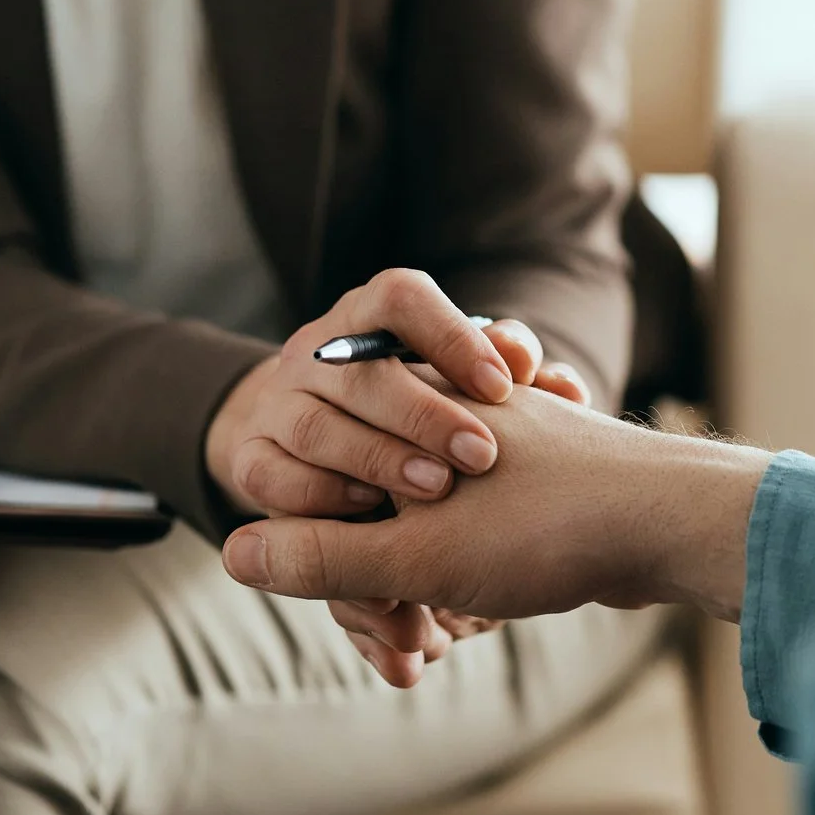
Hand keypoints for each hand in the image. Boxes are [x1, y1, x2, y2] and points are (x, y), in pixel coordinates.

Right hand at [204, 268, 591, 519]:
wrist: (316, 447)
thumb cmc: (419, 414)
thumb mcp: (460, 389)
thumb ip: (510, 382)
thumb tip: (564, 385)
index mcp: (370, 317)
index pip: (400, 298)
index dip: (450, 336)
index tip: (504, 385)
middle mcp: (318, 352)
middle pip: (360, 371)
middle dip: (424, 414)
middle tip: (483, 456)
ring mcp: (277, 404)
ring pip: (316, 426)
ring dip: (378, 460)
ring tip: (437, 491)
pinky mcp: (250, 458)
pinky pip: (271, 478)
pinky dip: (320, 498)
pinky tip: (369, 517)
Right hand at [223, 388, 771, 686]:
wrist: (679, 526)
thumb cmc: (548, 526)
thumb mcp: (414, 553)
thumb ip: (324, 557)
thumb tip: (231, 554)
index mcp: (414, 412)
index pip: (322, 473)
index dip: (319, 547)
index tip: (354, 606)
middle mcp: (455, 418)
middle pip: (372, 515)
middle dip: (378, 594)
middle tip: (404, 650)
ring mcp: (503, 452)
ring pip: (424, 537)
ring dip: (419, 601)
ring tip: (429, 652)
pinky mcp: (541, 490)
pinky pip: (473, 546)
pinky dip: (463, 590)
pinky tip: (473, 629)